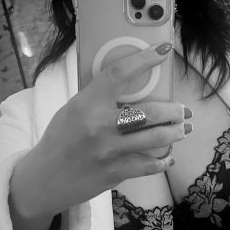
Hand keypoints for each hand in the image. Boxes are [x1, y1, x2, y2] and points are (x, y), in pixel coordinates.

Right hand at [11, 42, 189, 222]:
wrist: (45, 178)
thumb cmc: (61, 139)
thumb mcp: (74, 109)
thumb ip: (99, 98)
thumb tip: (133, 83)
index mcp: (87, 104)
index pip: (119, 73)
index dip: (145, 59)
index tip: (164, 51)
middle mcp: (100, 126)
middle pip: (150, 112)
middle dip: (174, 110)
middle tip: (183, 110)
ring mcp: (110, 151)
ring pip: (156, 138)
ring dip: (176, 133)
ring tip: (183, 129)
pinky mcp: (116, 172)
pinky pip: (150, 165)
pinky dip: (164, 160)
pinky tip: (168, 156)